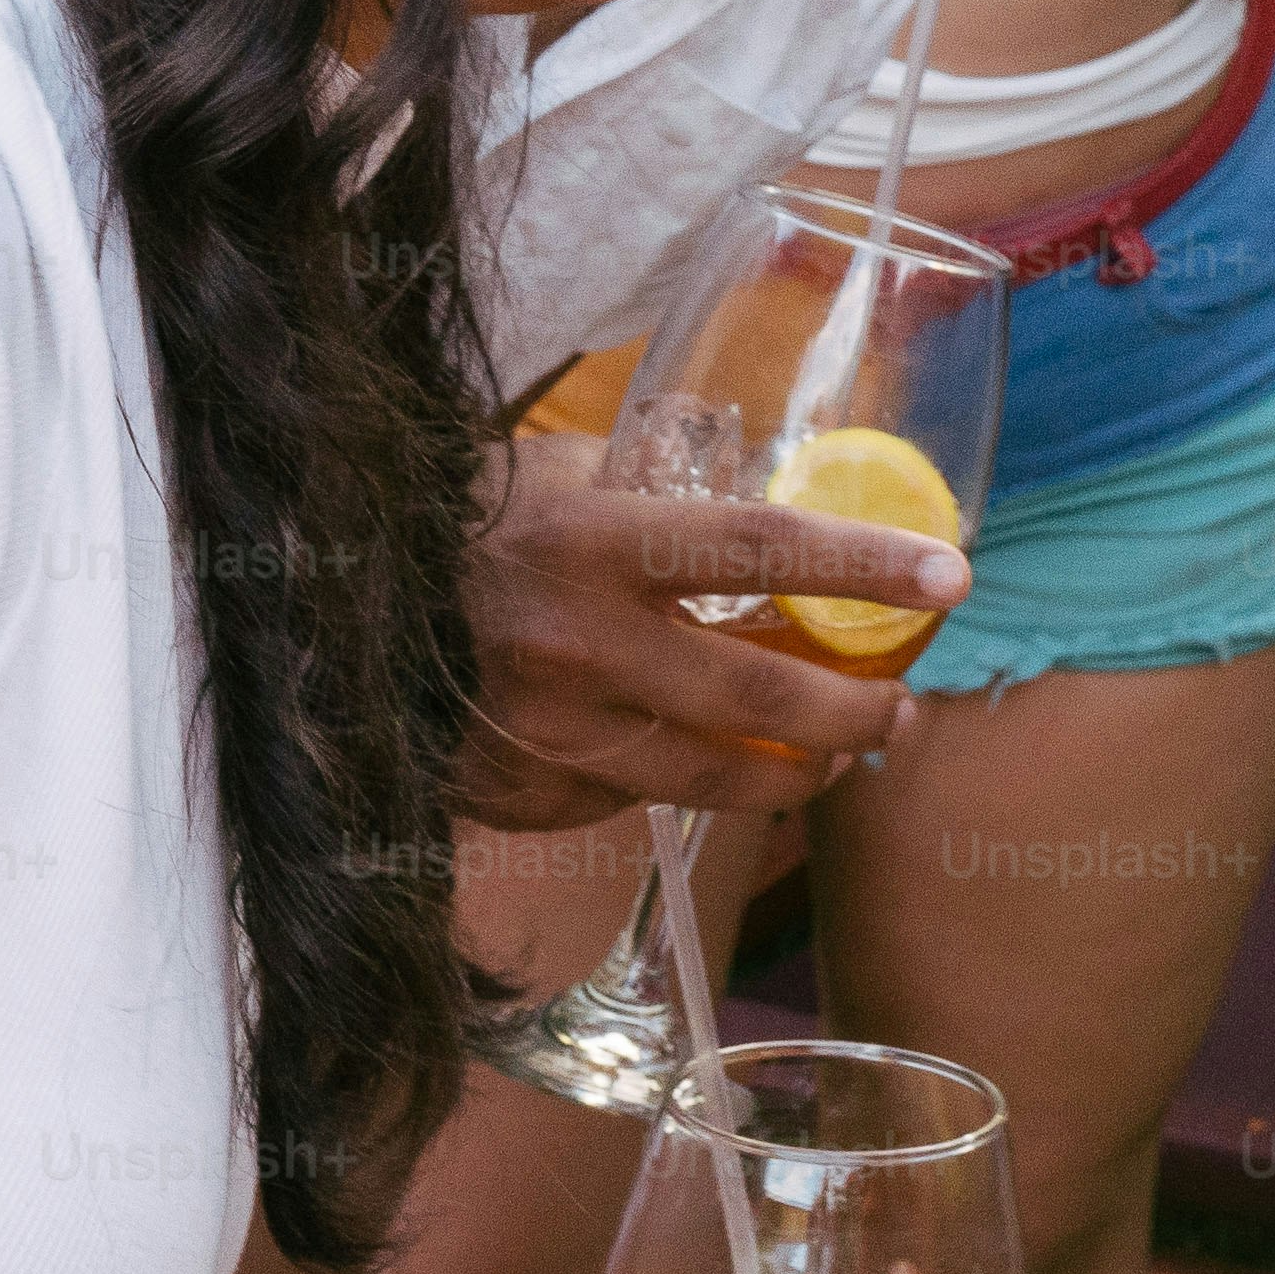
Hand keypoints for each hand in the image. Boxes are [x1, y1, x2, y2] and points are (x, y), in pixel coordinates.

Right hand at [454, 430, 970, 830]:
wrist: (322, 614)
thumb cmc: (449, 523)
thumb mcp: (551, 472)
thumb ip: (648, 480)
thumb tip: (754, 477)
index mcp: (594, 544)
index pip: (759, 549)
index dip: (862, 564)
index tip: (951, 573)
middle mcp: (577, 648)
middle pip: (757, 701)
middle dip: (852, 716)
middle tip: (899, 710)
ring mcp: (547, 738)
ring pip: (705, 780)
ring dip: (788, 777)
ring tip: (834, 761)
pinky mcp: (520, 799)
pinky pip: (623, 801)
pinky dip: (663, 780)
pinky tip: (679, 760)